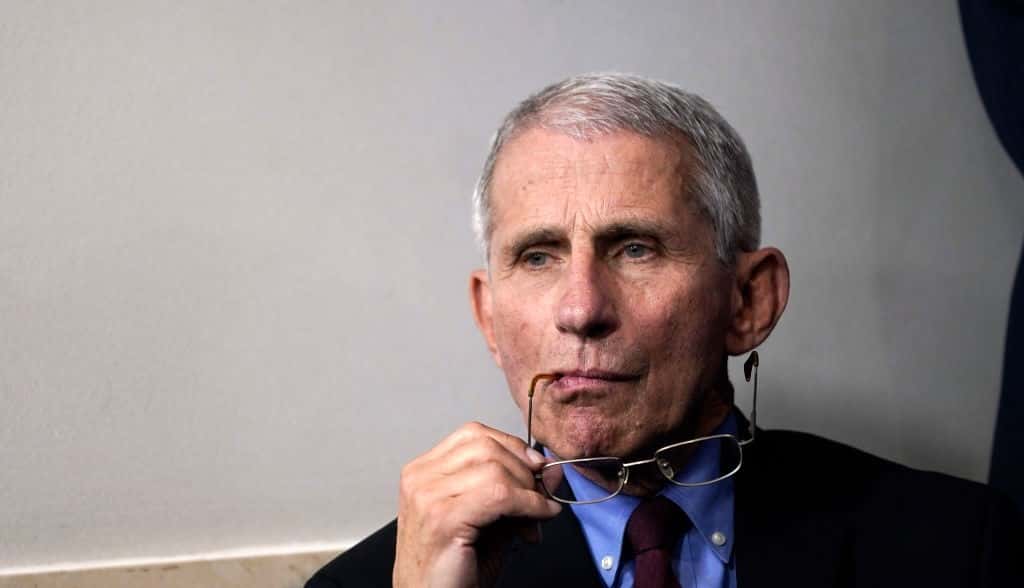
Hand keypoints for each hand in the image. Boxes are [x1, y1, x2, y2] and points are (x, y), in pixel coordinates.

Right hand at [392, 422, 562, 587]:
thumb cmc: (454, 569)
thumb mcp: (490, 519)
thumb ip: (515, 491)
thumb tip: (550, 469)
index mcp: (424, 472)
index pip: (473, 434)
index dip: (512, 446)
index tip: (536, 467)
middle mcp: (420, 479)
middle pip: (485, 446)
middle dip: (523, 469)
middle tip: (541, 496)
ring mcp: (427, 496)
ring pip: (494, 467)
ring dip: (527, 490)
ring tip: (536, 516)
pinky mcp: (443, 518)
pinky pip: (499, 495)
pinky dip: (529, 505)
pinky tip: (537, 519)